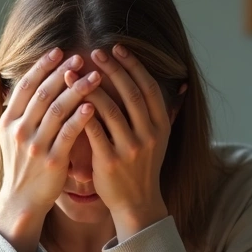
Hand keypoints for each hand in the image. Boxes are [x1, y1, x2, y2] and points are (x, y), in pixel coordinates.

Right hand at [0, 47, 101, 251]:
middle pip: (43, 93)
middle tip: (81, 58)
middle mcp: (19, 130)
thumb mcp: (12, 136)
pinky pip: (68, 133)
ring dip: (78, 90)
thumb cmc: (23, 164)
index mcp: (9, 120)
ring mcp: (35, 145)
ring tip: (96, 77)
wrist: (22, 200)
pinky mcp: (52, 160)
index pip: (26, 85)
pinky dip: (81, 117)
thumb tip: (29, 81)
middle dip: (62, 72)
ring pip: (57, 110)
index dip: (42, 66)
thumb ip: (20, 111)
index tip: (59, 51)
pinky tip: (94, 105)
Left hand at [74, 45, 170, 240]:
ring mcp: (130, 148)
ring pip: (109, 109)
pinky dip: (82, 113)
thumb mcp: (161, 139)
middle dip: (112, 69)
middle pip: (130, 93)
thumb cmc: (144, 167)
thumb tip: (181, 83)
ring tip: (73, 72)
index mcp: (162, 125)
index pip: (148, 87)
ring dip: (90, 87)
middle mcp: (149, 135)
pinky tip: (69, 100)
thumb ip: (166, 111)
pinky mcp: (110, 161)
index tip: (117, 48)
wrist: (137, 203)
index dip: (133, 65)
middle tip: (95, 51)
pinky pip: (94, 131)